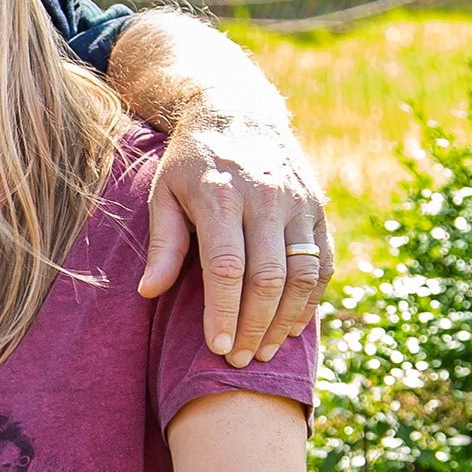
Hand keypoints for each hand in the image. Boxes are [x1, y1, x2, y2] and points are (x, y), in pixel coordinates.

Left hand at [140, 115, 331, 367]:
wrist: (238, 110)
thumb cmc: (190, 160)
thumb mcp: (163, 192)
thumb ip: (163, 244)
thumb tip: (149, 292)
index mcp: (221, 196)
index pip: (227, 268)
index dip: (225, 312)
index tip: (217, 348)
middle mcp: (265, 199)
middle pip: (268, 277)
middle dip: (254, 326)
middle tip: (240, 360)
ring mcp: (297, 203)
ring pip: (302, 273)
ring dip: (286, 319)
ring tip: (266, 351)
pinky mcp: (316, 208)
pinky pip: (323, 261)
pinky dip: (312, 298)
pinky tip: (295, 326)